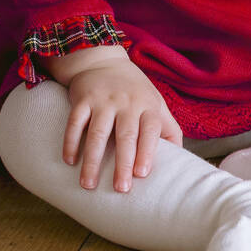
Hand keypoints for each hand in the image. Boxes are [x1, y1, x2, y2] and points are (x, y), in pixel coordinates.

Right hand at [47, 46, 182, 192]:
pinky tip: (70, 161)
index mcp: (148, 105)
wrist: (104, 61)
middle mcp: (127, 102)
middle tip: (120, 188)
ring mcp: (104, 100)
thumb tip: (180, 160)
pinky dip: (71, 142)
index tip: (142, 174)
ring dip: (92, 160)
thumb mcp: (156, 103)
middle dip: (122, 163)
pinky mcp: (83, 99)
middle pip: (126, 135)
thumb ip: (168, 129)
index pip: (151, 129)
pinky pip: (75, 122)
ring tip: (88, 185)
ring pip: (98, 133)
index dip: (147, 151)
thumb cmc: (135, 91)